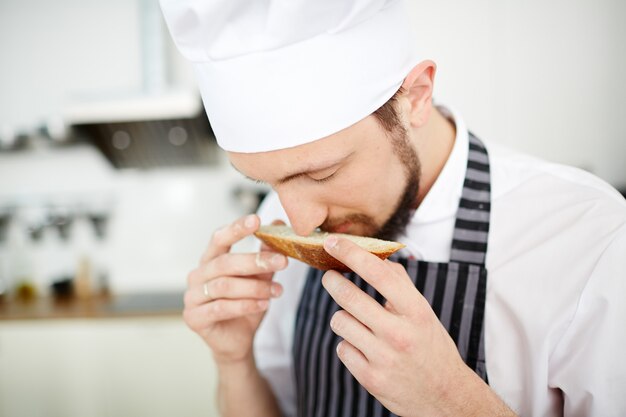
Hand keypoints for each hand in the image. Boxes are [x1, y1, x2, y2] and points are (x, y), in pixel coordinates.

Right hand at [183, 214, 287, 364]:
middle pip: (225, 262)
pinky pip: (221, 308)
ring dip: (255, 287)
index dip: (236, 228)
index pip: (219, 239)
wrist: (237, 341)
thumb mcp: (260, 277)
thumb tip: (278, 223)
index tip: (257, 219)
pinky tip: (264, 304)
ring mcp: (192, 297)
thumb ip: (265, 253)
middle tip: (283, 261)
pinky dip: (246, 305)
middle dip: (256, 261)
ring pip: (225, 286)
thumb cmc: (246, 304)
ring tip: (278, 291)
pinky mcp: (194, 318)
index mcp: (210, 260)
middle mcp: (197, 275)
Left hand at [321, 235, 512, 416]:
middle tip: (329, 276)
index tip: (332, 242)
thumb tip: (373, 256)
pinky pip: (341, 348)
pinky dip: (348, 344)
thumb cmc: (430, 346)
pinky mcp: (370, 378)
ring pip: (339, 321)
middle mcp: (399, 333)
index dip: (351, 252)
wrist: (445, 396)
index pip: (377, 272)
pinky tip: (363, 347)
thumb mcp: (423, 311)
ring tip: (356, 321)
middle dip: (332, 281)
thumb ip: (399, 284)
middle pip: (348, 296)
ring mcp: (383, 358)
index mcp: (416, 311)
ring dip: (343, 317)